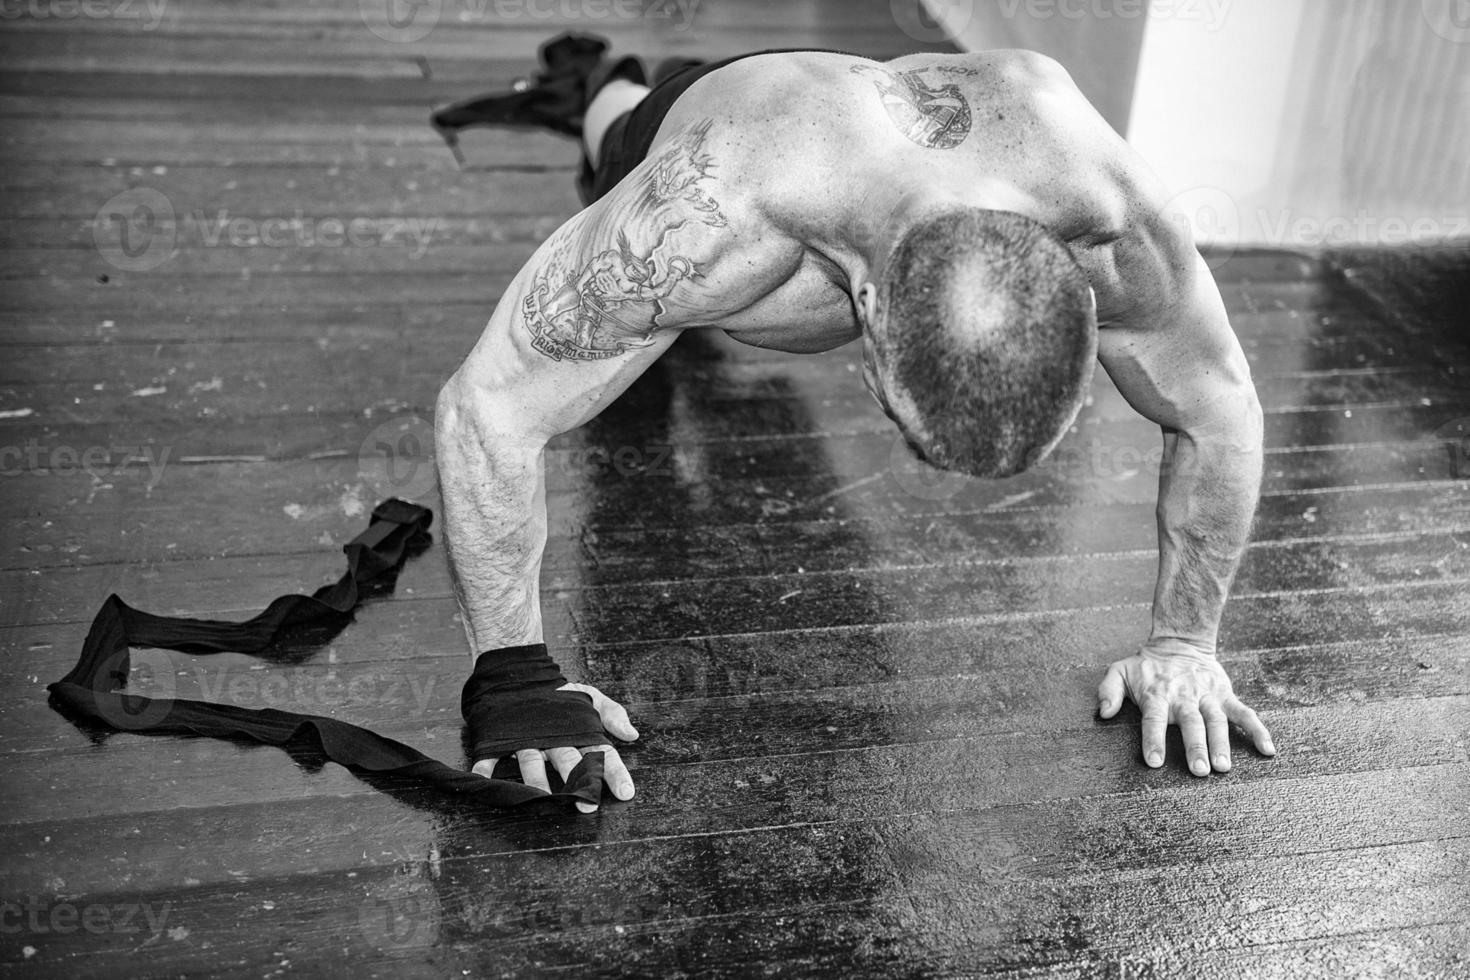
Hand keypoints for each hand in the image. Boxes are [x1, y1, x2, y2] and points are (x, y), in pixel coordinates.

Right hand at [471, 682, 638, 812]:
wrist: (520, 673)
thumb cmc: (559, 694)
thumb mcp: (589, 697)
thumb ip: (611, 714)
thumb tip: (633, 734)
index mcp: (576, 728)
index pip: (600, 751)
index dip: (614, 772)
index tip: (626, 793)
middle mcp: (553, 734)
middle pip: (568, 760)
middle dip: (577, 781)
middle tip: (587, 804)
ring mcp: (526, 736)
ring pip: (532, 761)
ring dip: (537, 781)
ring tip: (543, 800)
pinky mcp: (502, 736)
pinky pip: (492, 753)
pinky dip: (486, 765)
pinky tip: (483, 777)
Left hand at [1097, 640, 1274, 775]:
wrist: (1179, 642)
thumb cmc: (1146, 666)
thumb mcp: (1119, 671)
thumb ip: (1108, 691)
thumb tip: (1103, 713)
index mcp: (1157, 694)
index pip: (1153, 719)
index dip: (1154, 739)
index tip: (1155, 762)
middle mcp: (1184, 696)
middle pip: (1191, 722)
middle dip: (1195, 747)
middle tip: (1199, 771)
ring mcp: (1208, 696)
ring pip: (1217, 720)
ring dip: (1221, 743)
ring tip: (1224, 767)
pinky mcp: (1226, 695)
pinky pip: (1245, 713)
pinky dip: (1258, 731)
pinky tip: (1268, 750)